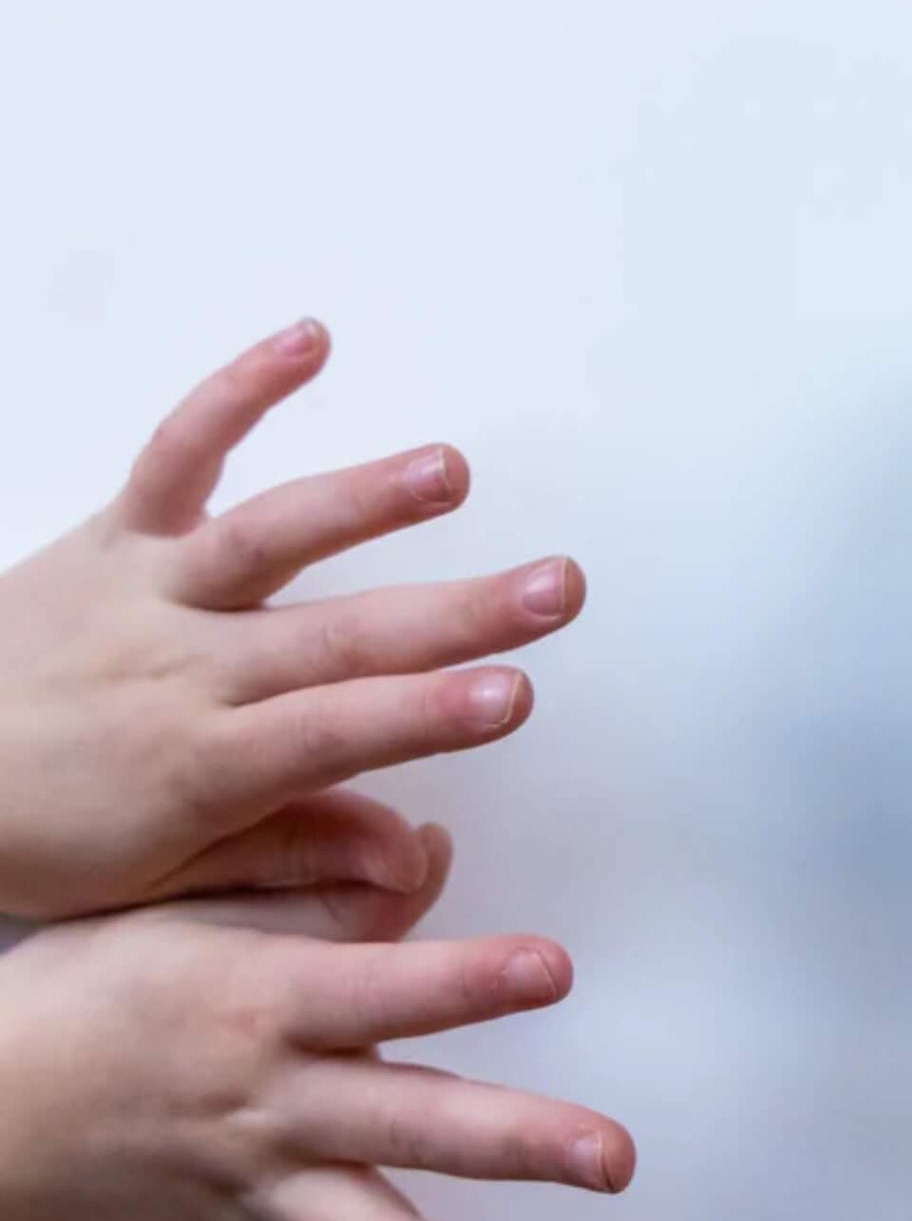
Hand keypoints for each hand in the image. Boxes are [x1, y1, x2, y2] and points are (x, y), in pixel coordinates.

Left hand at [0, 320, 584, 915]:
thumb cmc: (38, 834)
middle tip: (551, 589)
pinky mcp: (117, 530)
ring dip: (364, 500)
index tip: (513, 694)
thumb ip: (292, 856)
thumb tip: (409, 859)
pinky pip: (179, 452)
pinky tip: (311, 341)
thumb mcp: (161, 879)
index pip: (330, 733)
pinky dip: (239, 391)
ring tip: (450, 471)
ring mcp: (150, 588)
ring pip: (267, 538)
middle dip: (454, 612)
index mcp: (200, 764)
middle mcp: (184, 667)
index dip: (425, 713)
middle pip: (335, 635)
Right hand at [0, 826, 633, 1220]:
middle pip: (408, 1126)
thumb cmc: (93, 994)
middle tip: (612, 1155)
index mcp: (261, 1002)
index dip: (468, 979)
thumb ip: (322, 881)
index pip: (382, 988)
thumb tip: (436, 851)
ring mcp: (264, 1192)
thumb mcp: (192, 908)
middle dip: (517, 1143)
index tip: (553, 968)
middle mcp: (272, 1105)